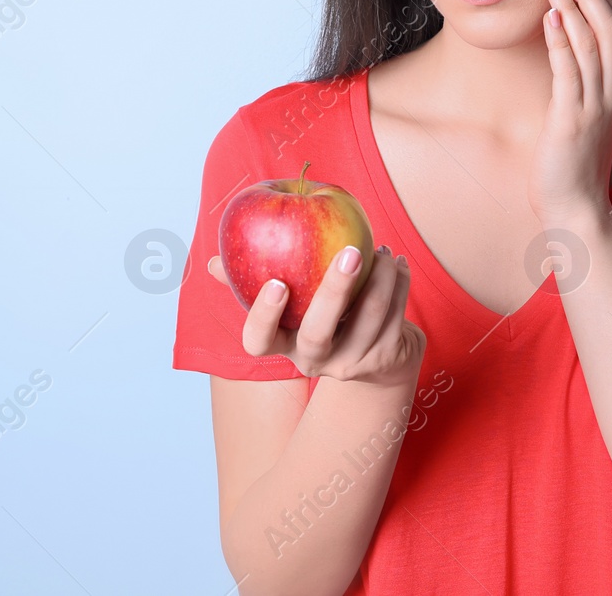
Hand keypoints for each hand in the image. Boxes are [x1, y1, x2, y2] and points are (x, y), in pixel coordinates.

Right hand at [207, 246, 425, 386]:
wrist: (375, 356)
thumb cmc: (318, 316)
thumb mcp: (286, 305)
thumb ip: (249, 281)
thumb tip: (212, 262)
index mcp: (283, 345)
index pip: (260, 342)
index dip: (263, 316)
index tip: (275, 283)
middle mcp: (315, 361)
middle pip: (318, 333)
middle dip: (334, 290)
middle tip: (350, 252)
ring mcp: (352, 363)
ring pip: (367, 320)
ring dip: (379, 278)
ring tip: (380, 248)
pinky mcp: (385, 358)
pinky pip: (394, 317)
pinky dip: (398, 284)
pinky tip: (396, 262)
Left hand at [530, 0, 611, 225]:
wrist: (577, 208)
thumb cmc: (574, 164)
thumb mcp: (584, 116)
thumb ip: (581, 85)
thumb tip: (565, 51)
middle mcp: (611, 93)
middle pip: (610, 29)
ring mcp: (594, 106)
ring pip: (591, 44)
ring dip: (572, 8)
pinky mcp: (571, 120)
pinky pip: (569, 73)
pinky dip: (560, 42)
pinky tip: (549, 18)